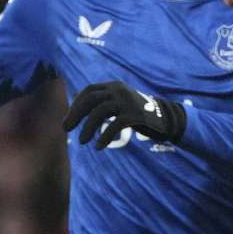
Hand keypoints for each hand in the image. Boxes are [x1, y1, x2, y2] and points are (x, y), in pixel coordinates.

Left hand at [62, 81, 186, 148]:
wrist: (166, 119)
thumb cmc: (137, 114)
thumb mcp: (118, 104)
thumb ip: (102, 104)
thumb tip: (75, 110)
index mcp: (113, 86)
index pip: (88, 91)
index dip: (76, 105)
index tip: (68, 120)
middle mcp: (119, 90)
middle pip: (91, 99)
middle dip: (76, 114)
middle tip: (67, 129)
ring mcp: (128, 101)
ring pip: (100, 111)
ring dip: (88, 128)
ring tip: (82, 141)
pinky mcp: (136, 114)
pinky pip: (115, 125)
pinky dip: (104, 137)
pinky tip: (99, 147)